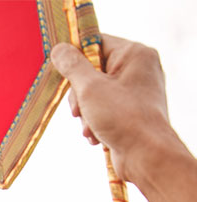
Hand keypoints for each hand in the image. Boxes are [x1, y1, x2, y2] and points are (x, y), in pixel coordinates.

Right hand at [51, 34, 179, 180]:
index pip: (96, 42)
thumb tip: (59, 49)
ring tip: (90, 126)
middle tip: (79, 109)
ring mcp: (135, 90)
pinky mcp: (131, 109)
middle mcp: (138, 69)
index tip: (63, 73)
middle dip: (79, 94)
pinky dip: (94, 120)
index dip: (76, 57)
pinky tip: (96, 134)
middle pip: (92, 69)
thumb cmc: (123, 117)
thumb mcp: (90, 87)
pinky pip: (103, 107)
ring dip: (85, 111)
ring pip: (94, 91)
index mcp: (135, 54)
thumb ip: (72, 66)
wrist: (146, 155)